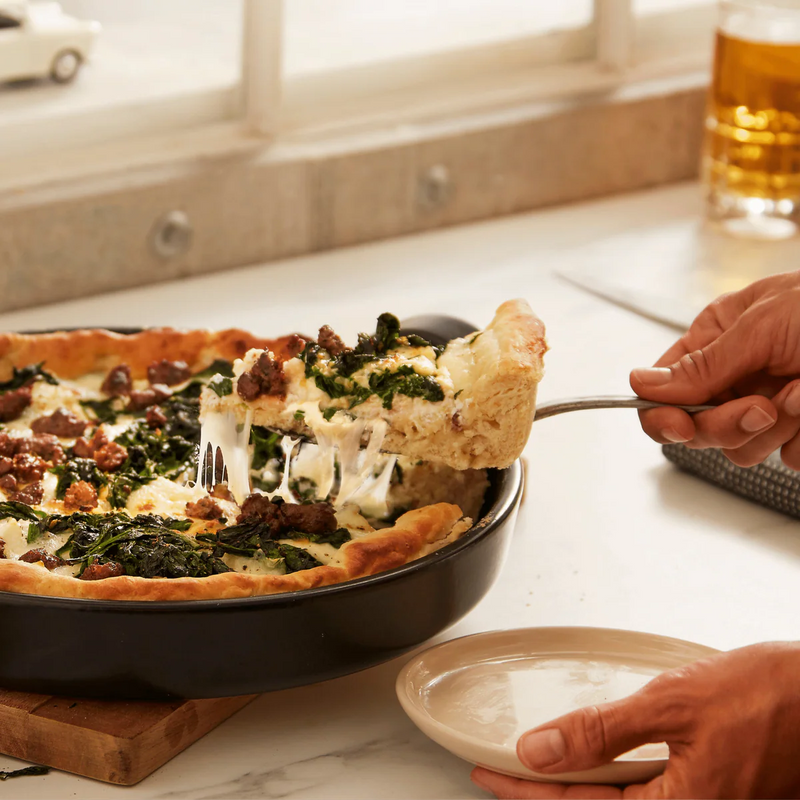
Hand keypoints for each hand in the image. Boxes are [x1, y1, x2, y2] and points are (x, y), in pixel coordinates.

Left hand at [470, 643, 799, 798]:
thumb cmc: (770, 697)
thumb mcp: (673, 705)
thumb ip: (602, 732)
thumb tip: (539, 751)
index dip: (524, 790)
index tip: (487, 772)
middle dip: (544, 792)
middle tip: (502, 772)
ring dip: (576, 784)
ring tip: (537, 765)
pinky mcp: (713, 789)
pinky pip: (648, 790)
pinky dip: (612, 775)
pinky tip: (597, 757)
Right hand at [630, 271, 799, 467]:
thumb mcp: (764, 326)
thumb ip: (702, 365)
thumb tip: (641, 383)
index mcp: (717, 338)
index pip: (664, 388)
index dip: (662, 413)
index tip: (678, 427)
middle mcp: (737, 374)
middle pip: (696, 426)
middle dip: (729, 421)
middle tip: (765, 407)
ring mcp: (769, 405)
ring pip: (740, 448)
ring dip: (775, 429)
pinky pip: (787, 457)